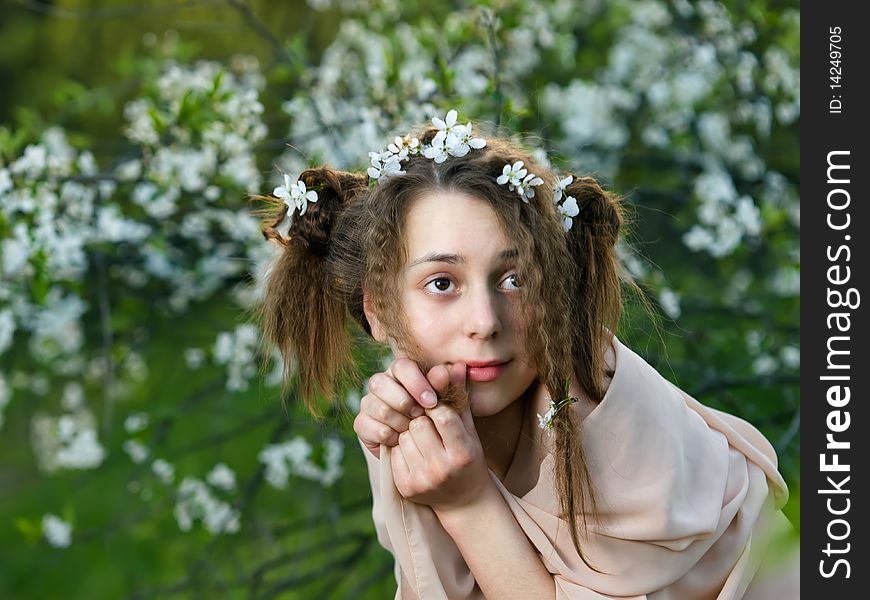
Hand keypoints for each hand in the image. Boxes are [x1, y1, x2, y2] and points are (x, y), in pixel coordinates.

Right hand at [353, 357, 438, 458]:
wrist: (425, 448)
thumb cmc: (437, 418)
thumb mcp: (444, 402)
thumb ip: (447, 385)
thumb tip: (457, 367)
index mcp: (402, 371)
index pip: (402, 366)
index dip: (416, 383)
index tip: (432, 402)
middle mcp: (381, 383)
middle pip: (380, 383)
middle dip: (404, 402)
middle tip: (420, 416)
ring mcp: (368, 403)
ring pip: (376, 406)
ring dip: (398, 420)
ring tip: (413, 429)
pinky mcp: (361, 423)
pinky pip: (369, 426)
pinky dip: (388, 434)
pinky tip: (400, 439)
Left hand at [391, 362, 490, 511]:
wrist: (465, 501)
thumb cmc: (468, 457)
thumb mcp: (469, 428)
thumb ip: (458, 397)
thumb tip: (453, 364)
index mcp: (463, 453)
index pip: (443, 416)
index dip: (436, 405)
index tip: (435, 403)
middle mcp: (443, 469)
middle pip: (418, 425)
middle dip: (420, 418)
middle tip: (425, 420)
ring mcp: (423, 480)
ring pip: (403, 437)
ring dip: (408, 432)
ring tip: (421, 437)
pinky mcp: (406, 487)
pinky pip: (395, 452)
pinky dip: (401, 447)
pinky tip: (414, 451)